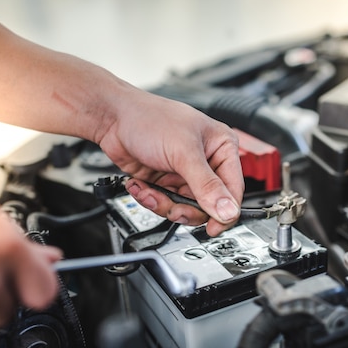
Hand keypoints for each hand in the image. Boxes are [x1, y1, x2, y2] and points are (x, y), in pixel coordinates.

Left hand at [98, 89, 243, 236]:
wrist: (113, 118)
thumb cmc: (150, 119)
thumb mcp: (183, 153)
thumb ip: (206, 186)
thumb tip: (227, 211)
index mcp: (221, 148)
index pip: (233, 189)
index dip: (224, 212)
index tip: (213, 228)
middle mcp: (206, 162)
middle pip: (208, 204)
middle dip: (186, 208)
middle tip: (173, 208)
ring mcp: (185, 173)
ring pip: (185, 207)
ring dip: (164, 204)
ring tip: (151, 192)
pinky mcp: (166, 181)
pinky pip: (166, 203)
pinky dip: (151, 199)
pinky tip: (142, 186)